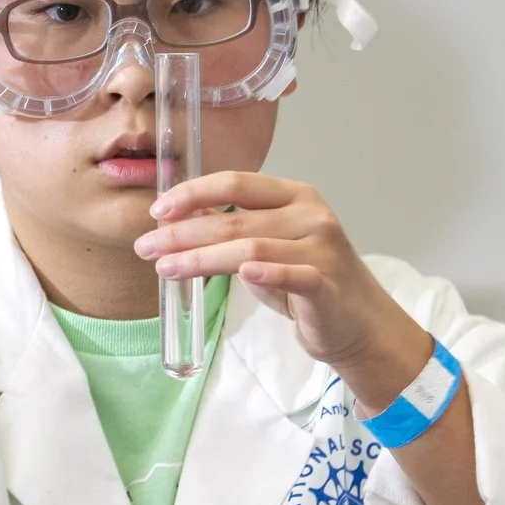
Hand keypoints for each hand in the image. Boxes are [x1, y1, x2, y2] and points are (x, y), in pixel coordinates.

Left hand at [135, 172, 428, 398]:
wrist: (358, 322)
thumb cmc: (309, 281)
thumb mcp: (270, 245)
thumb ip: (233, 228)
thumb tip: (178, 218)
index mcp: (294, 195)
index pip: (237, 182)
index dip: (194, 193)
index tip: (157, 210)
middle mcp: (310, 214)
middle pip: (236, 218)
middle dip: (184, 232)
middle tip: (146, 246)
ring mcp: (321, 247)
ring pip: (250, 248)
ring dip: (201, 258)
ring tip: (166, 268)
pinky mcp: (327, 283)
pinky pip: (292, 275)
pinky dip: (267, 274)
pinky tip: (242, 274)